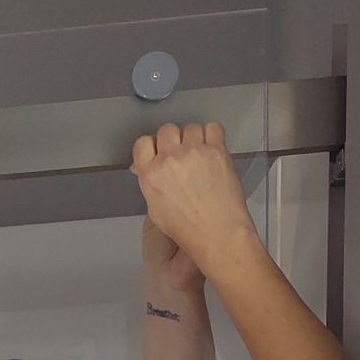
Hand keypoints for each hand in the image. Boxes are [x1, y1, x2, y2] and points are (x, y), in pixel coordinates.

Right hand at [131, 123, 258, 284]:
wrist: (217, 233)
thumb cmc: (187, 229)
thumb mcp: (156, 209)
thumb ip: (150, 182)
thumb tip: (147, 166)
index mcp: (151, 174)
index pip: (142, 143)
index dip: (152, 146)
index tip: (159, 152)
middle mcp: (170, 159)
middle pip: (167, 129)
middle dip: (173, 139)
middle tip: (182, 153)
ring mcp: (195, 152)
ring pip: (191, 127)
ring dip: (194, 137)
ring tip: (200, 153)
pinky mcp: (217, 150)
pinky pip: (213, 127)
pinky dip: (212, 134)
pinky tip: (213, 148)